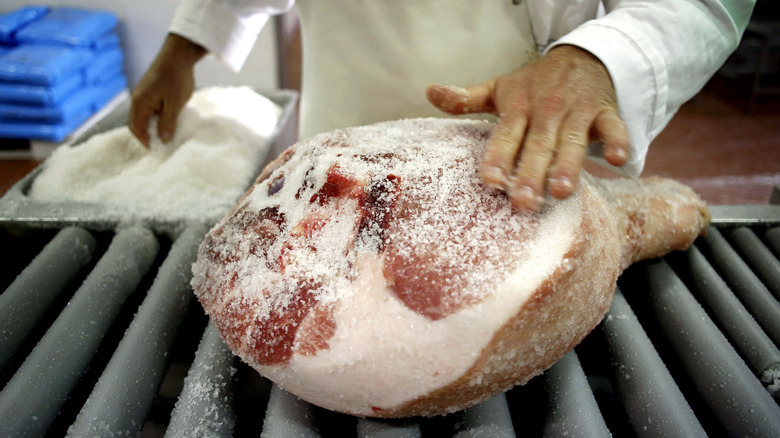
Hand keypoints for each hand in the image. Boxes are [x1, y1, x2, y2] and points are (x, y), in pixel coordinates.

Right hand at [129, 34, 206, 146]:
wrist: (179, 54)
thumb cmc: (177, 78)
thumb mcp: (175, 104)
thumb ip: (167, 123)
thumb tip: (162, 140)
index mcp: (139, 103)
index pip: (136, 129)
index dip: (145, 142)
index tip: (157, 150)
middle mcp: (137, 99)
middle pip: (138, 124)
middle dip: (148, 136)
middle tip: (163, 145)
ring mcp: (143, 94)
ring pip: (145, 116)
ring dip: (154, 126)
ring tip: (168, 135)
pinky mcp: (151, 91)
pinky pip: (151, 109)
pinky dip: (158, 117)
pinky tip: (170, 121)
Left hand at [427, 45, 628, 210]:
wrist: (580, 58)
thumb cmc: (534, 84)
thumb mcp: (499, 89)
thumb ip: (466, 98)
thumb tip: (429, 92)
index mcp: (518, 107)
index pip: (506, 134)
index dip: (499, 157)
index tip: (491, 181)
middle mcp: (546, 110)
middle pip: (538, 144)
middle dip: (531, 174)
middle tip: (524, 203)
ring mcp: (576, 112)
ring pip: (572, 140)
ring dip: (568, 164)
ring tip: (562, 192)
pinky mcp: (604, 113)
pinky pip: (613, 127)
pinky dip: (618, 141)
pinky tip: (619, 161)